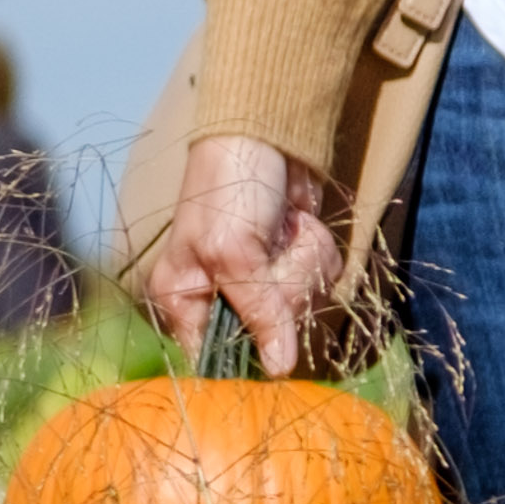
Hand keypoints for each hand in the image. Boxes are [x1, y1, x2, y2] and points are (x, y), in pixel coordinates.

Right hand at [142, 133, 346, 373]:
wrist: (268, 134)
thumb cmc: (229, 187)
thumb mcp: (234, 253)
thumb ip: (258, 311)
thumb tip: (279, 369)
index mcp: (184, 301)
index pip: (214, 357)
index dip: (247, 353)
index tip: (272, 335)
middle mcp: (220, 297)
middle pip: (271, 333)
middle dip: (286, 288)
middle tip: (274, 252)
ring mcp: (261, 281)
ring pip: (302, 305)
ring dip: (305, 264)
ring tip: (285, 231)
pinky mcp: (293, 263)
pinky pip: (320, 278)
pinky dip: (317, 250)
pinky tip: (300, 225)